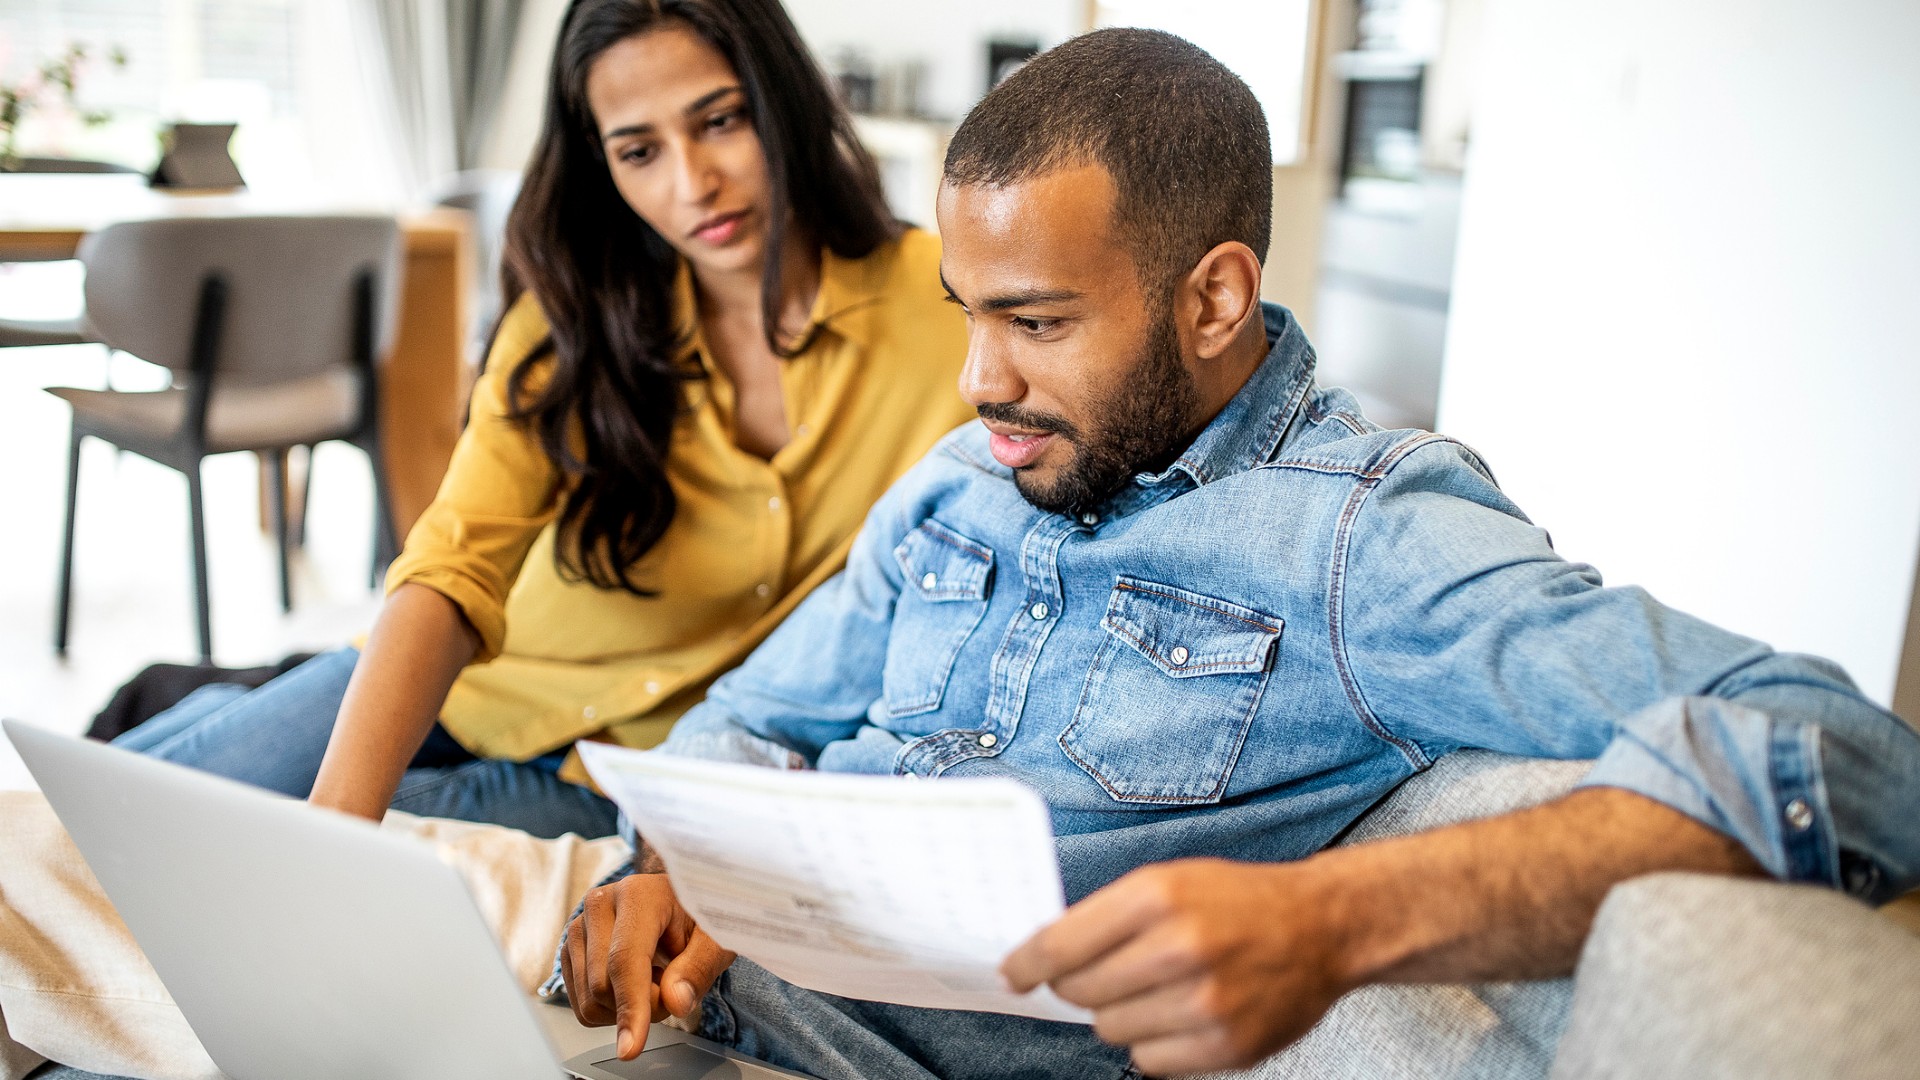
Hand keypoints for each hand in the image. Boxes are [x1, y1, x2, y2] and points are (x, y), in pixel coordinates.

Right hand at [560, 873, 736, 1059]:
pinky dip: (612, 1007)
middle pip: (604, 986)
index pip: (625, 960)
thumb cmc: (698, 915)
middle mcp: (599, 905)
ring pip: (589, 1000)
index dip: (630, 1006)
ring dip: (627, 1006)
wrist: (678, 901)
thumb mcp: (716, 939)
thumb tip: (675, 1001)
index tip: (632, 1047)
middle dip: (644, 1005)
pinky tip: (633, 980)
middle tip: (674, 984)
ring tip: (655, 976)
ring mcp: (579, 926)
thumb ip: (699, 968)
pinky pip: (582, 1004)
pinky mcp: (570, 950)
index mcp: (638, 894)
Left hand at [1001, 858, 1351, 1075]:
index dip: (1028, 964)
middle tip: (1106, 974)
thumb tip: (1044, 958)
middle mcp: (1179, 947)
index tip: (1014, 973)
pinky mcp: (1225, 1046)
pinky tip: (1179, 1015)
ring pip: (1111, 1030)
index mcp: (1157, 895)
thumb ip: (1107, 916)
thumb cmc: (1237, 901)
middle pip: (1080, 992)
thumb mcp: (1169, 880)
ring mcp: (1205, 1002)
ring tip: (1157, 990)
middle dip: (1080, 986)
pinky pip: (1149, 1062)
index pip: (1061, 945)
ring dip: (1121, 1014)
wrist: (1321, 928)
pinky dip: (1153, 1043)